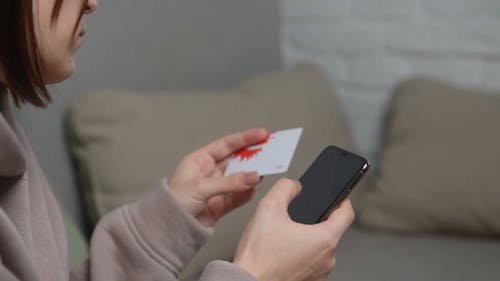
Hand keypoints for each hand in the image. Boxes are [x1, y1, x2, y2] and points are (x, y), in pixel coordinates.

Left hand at [168, 128, 268, 226]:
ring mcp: (215, 189)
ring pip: (239, 179)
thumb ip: (229, 183)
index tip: (262, 134)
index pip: (226, 145)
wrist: (165, 231)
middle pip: (236, 160)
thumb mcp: (200, 188)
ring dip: (251, 176)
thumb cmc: (171, 204)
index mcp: (199, 161)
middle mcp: (208, 173)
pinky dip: (246, 194)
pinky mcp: (219, 205)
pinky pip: (237, 197)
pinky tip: (253, 190)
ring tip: (266, 170)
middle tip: (271, 151)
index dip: (245, 138)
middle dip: (253, 156)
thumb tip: (252, 177)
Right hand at [233, 178, 354, 280]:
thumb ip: (286, 187)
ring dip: (305, 241)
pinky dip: (300, 257)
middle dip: (313, 222)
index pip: (347, 214)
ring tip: (283, 240)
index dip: (342, 201)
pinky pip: (310, 264)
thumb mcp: (268, 207)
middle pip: (330, 231)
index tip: (336, 197)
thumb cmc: (258, 255)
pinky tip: (282, 254)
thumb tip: (294, 186)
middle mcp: (328, 260)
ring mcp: (320, 275)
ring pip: (319, 249)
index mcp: (324, 239)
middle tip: (292, 220)